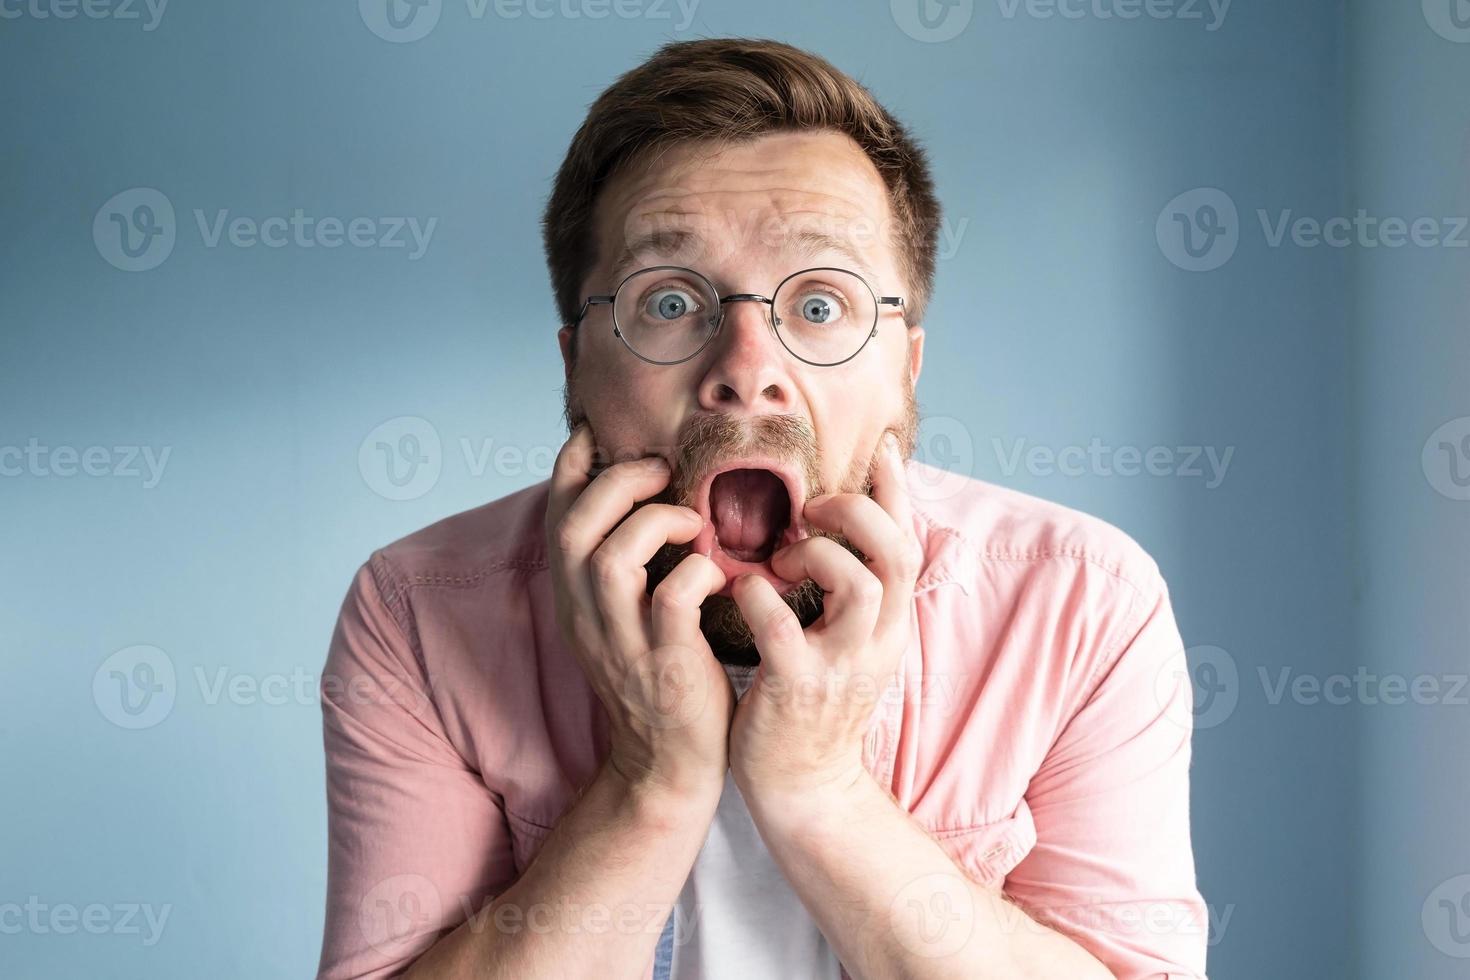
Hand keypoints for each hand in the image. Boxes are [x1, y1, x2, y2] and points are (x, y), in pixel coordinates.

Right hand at [545, 424, 733, 803]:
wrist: (669, 767)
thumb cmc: (662, 677)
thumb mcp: (624, 618)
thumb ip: (625, 563)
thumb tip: (642, 497)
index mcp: (574, 598)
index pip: (555, 515)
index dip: (571, 464)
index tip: (599, 430)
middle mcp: (587, 616)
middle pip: (575, 527)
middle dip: (617, 483)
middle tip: (661, 470)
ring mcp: (622, 643)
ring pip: (611, 559)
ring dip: (655, 523)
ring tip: (693, 521)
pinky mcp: (665, 666)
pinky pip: (670, 601)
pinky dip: (696, 572)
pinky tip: (718, 572)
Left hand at [727, 431, 920, 801]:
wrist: (805, 790)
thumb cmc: (812, 704)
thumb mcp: (849, 644)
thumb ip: (850, 590)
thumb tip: (836, 529)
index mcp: (890, 623)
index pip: (909, 542)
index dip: (898, 491)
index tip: (883, 447)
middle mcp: (877, 640)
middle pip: (897, 552)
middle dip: (859, 511)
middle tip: (814, 507)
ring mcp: (842, 665)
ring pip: (861, 583)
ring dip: (818, 554)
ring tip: (782, 559)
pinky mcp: (798, 688)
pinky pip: (783, 627)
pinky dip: (758, 597)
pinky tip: (740, 591)